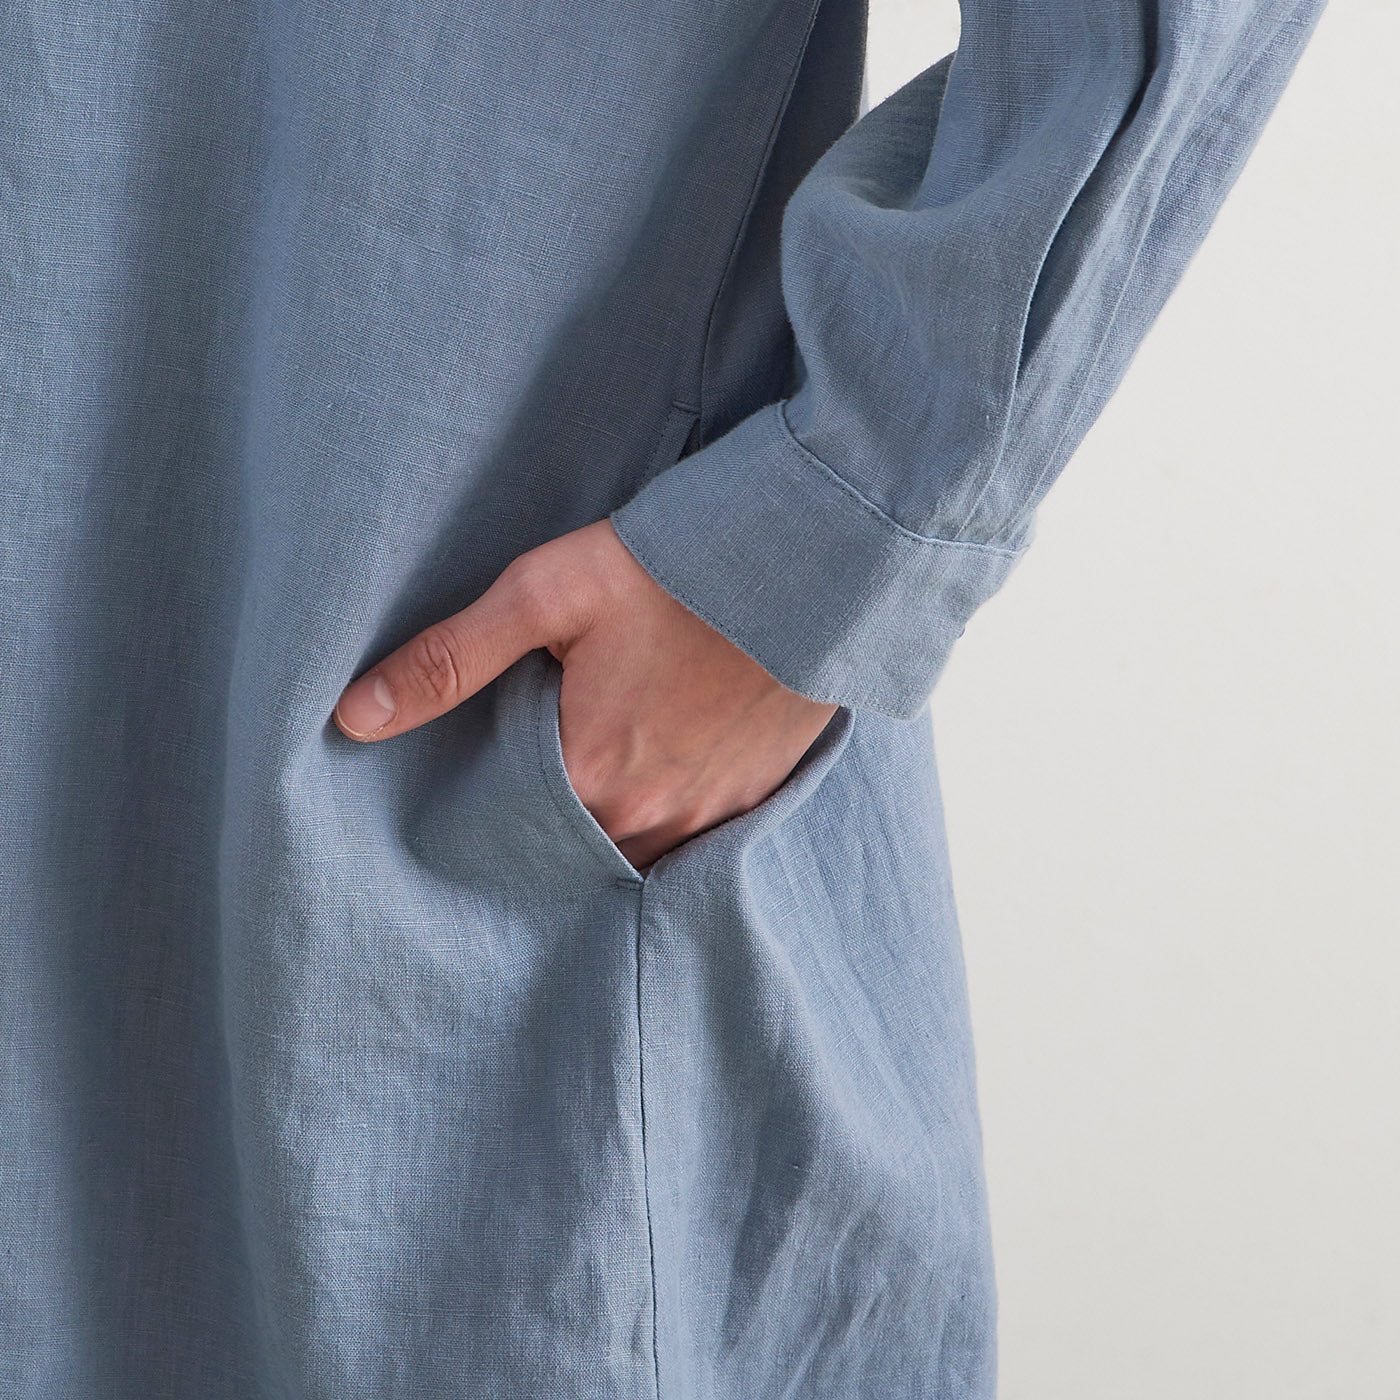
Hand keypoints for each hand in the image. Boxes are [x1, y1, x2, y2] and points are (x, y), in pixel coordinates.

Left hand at [332, 519, 839, 871]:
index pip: (512, 836)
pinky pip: (697, 838)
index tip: (476, 791)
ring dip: (608, 830)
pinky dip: (669, 821)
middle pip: (576, 849)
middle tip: (530, 784)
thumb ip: (450, 660)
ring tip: (591, 784)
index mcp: (590, 778)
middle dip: (547, 829)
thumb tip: (352, 716)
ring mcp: (714, 813)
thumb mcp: (545, 594)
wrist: (808, 557)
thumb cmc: (672, 569)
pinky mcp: (758, 793)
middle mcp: (653, 817)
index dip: (488, 816)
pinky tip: (658, 779)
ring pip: (639, 851)